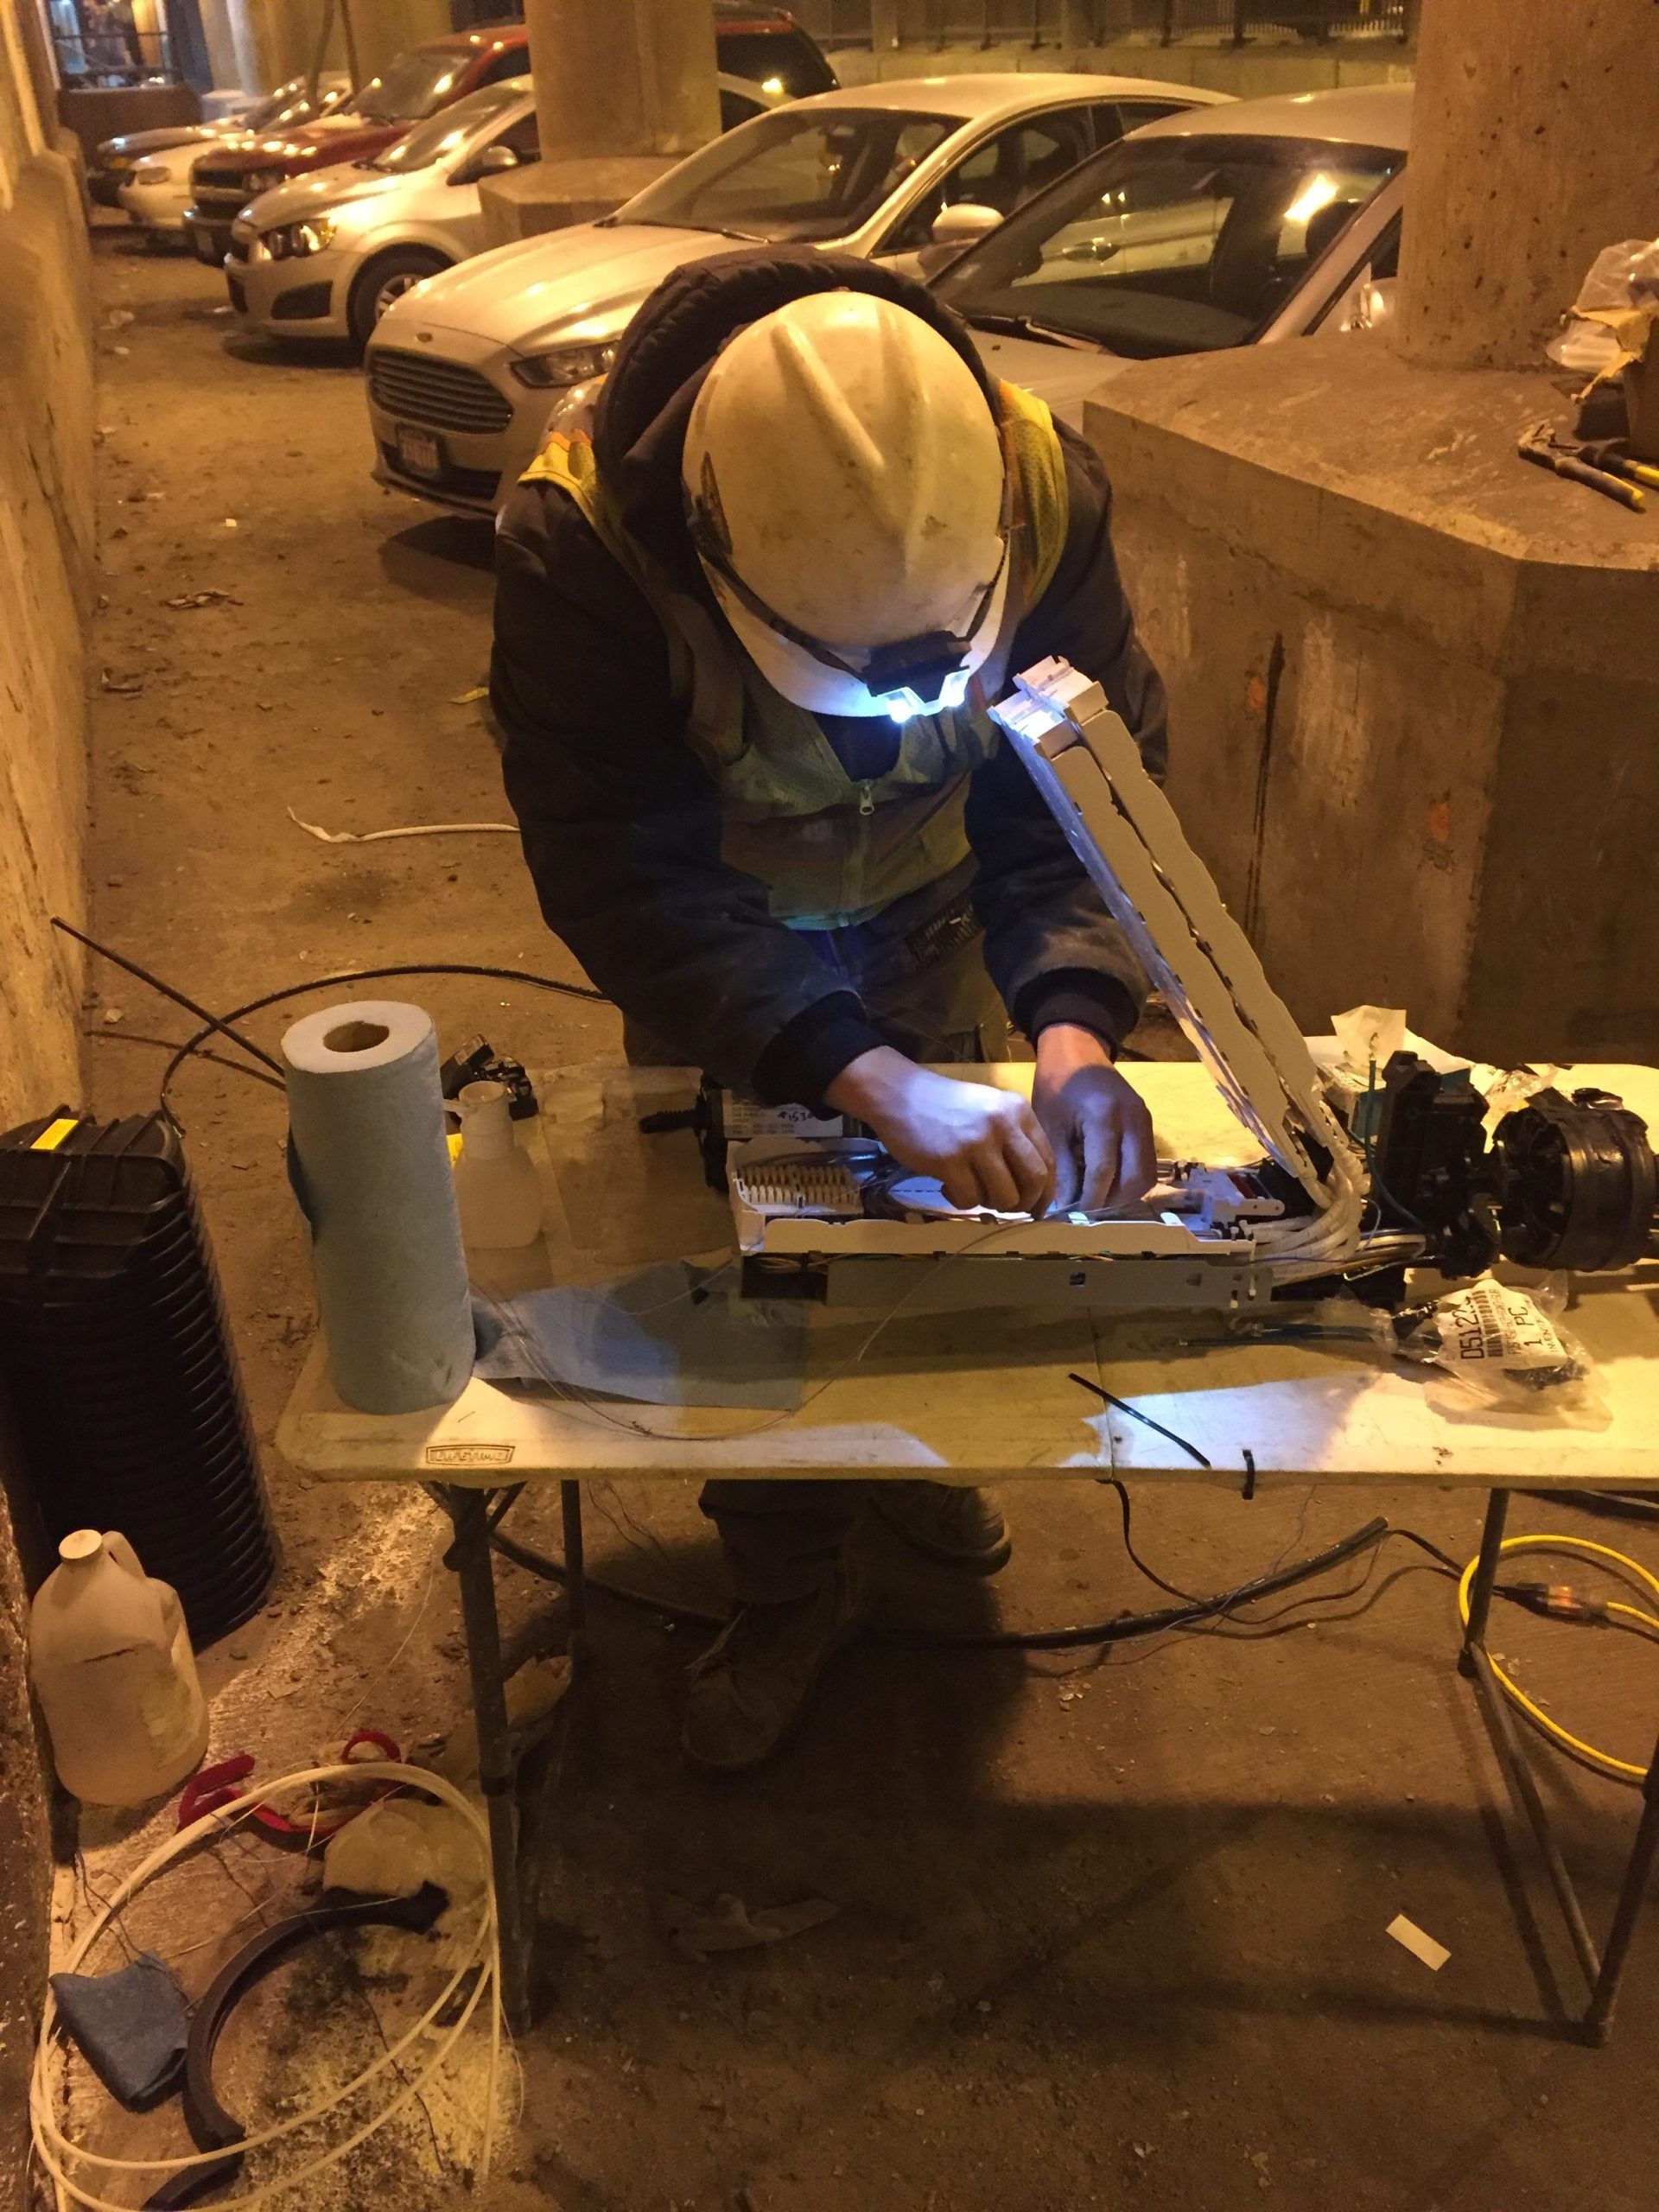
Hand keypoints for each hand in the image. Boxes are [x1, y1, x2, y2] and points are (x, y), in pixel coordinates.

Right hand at [825, 1048, 1055, 1213]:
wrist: (899, 1094)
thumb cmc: (945, 1106)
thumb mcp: (989, 1109)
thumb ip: (1013, 1139)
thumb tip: (1034, 1187)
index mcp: (1018, 1111)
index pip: (1046, 1160)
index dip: (1045, 1192)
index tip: (1037, 1208)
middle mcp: (1002, 1124)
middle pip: (1033, 1180)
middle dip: (1025, 1203)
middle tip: (1009, 1209)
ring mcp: (976, 1142)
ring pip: (1004, 1195)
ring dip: (990, 1204)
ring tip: (972, 1192)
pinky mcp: (949, 1160)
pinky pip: (969, 1199)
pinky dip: (961, 1202)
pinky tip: (948, 1188)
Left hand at [1032, 1024, 1156, 1211]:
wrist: (1076, 1051)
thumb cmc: (1056, 1086)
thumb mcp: (1051, 1126)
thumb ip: (1061, 1168)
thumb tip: (1062, 1207)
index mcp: (1104, 1116)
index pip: (1104, 1171)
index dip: (1090, 1198)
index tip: (1073, 1214)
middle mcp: (1133, 1119)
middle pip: (1135, 1178)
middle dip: (1111, 1200)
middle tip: (1086, 1209)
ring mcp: (1145, 1120)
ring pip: (1146, 1174)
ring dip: (1124, 1193)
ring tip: (1097, 1198)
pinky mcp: (1147, 1123)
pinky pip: (1146, 1162)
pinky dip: (1130, 1178)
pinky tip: (1107, 1182)